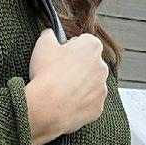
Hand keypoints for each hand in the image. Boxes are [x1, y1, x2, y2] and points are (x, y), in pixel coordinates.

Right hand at [24, 29, 108, 144]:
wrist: (46, 108)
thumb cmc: (45, 75)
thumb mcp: (42, 44)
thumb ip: (50, 34)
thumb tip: (51, 34)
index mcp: (92, 46)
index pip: (83, 42)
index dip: (69, 49)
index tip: (58, 58)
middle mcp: (102, 66)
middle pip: (89, 65)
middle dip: (77, 69)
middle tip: (58, 77)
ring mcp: (102, 89)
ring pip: (90, 86)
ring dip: (79, 88)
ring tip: (60, 93)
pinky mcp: (98, 108)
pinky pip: (89, 104)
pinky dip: (80, 105)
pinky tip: (66, 105)